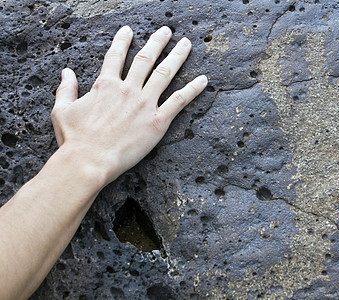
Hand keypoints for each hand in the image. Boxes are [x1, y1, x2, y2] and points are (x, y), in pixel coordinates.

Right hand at [51, 26, 206, 183]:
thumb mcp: (62, 110)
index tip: (128, 30)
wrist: (89, 160)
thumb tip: (66, 72)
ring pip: (165, 73)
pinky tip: (203, 80)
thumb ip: (66, 88)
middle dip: (157, 42)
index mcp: (105, 85)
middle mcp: (128, 89)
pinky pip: (180, 101)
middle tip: (167, 31)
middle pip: (146, 59)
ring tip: (186, 44)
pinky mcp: (157, 121)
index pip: (116, 56)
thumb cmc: (75, 139)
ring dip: (177, 56)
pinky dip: (193, 89)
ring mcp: (144, 103)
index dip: (122, 41)